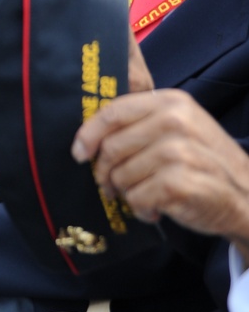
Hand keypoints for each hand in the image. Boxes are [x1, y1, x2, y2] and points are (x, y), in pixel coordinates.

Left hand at [72, 89, 248, 258]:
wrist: (247, 196)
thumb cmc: (204, 163)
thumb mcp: (180, 128)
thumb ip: (141, 124)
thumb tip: (88, 136)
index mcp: (171, 102)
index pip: (113, 112)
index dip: (88, 134)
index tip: (79, 153)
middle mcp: (175, 122)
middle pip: (111, 147)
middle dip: (106, 172)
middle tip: (114, 186)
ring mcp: (178, 152)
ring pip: (121, 175)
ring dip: (127, 193)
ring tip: (147, 195)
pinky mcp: (179, 183)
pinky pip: (136, 198)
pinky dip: (142, 209)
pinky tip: (157, 209)